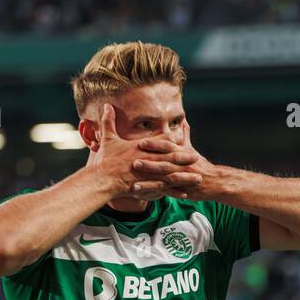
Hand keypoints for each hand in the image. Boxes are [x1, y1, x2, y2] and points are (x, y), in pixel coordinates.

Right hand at [87, 104, 201, 199]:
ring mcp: (149, 174)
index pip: (160, 142)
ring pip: (171, 174)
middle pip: (170, 158)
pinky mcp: (147, 186)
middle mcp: (148, 160)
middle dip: (185, 158)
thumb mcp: (107, 138)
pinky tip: (185, 193)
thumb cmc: (105, 160)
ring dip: (185, 176)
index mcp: (140, 148)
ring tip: (197, 177)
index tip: (183, 138)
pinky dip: (174, 191)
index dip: (172, 140)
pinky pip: (164, 189)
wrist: (103, 179)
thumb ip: (108, 121)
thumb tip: (106, 105)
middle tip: (196, 157)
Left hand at [130, 120, 219, 199]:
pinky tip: (139, 192)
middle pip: (164, 163)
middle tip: (133, 160)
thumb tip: (183, 121)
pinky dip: (152, 192)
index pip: (168, 147)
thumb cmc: (201, 166)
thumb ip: (185, 136)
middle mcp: (181, 166)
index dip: (155, 145)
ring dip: (149, 180)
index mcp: (183, 154)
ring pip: (164, 178)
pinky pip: (164, 192)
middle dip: (149, 162)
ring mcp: (181, 179)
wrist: (215, 182)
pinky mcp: (180, 191)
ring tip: (134, 180)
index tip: (141, 142)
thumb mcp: (192, 150)